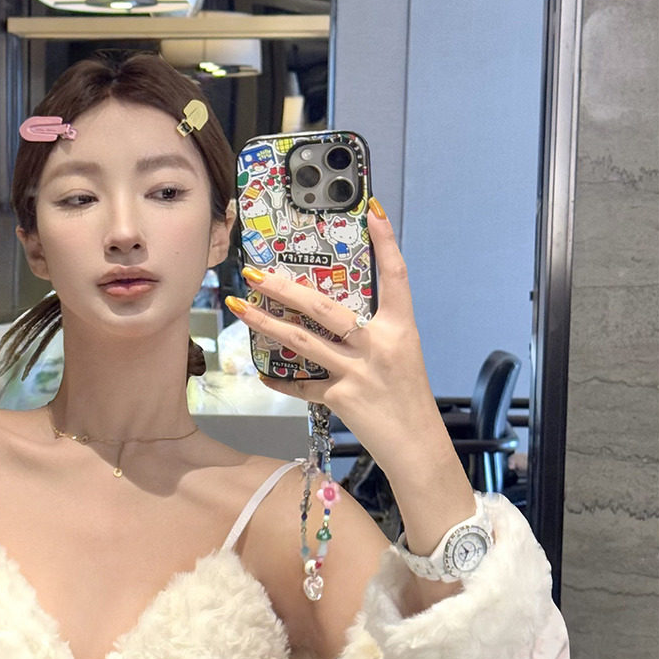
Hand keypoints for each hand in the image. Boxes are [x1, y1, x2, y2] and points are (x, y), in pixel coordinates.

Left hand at [223, 198, 451, 478]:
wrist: (418, 448)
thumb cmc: (409, 401)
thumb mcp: (401, 357)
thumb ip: (374, 335)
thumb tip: (339, 316)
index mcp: (400, 329)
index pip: (396, 276)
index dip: (386, 242)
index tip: (373, 211)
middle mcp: (379, 345)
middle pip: (325, 307)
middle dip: (285, 288)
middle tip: (256, 271)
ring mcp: (359, 372)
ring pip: (303, 341)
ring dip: (267, 323)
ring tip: (240, 308)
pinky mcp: (342, 398)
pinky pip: (303, 386)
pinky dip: (282, 382)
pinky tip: (262, 374)